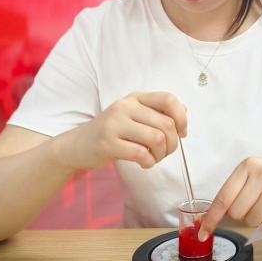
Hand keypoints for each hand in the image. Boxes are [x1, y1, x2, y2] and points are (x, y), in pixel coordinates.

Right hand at [61, 91, 186, 171]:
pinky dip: (149, 162)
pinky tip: (144, 162)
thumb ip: (158, 112)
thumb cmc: (113, 132)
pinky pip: (141, 154)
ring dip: (161, 154)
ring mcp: (114, 124)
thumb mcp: (134, 116)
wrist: (77, 145)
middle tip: (165, 151)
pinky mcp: (107, 143)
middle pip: (166, 124)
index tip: (182, 132)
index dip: (182, 117)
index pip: (168, 99)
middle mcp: (125, 107)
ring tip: (154, 157)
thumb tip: (184, 111)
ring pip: (156, 139)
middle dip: (173, 143)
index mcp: (135, 98)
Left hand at [199, 158, 261, 237]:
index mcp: (247, 166)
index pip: (223, 197)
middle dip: (243, 215)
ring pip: (252, 220)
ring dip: (258, 219)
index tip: (203, 233)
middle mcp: (261, 174)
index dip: (212, 218)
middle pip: (236, 213)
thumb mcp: (253, 175)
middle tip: (255, 205)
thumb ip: (234, 192)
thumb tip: (209, 220)